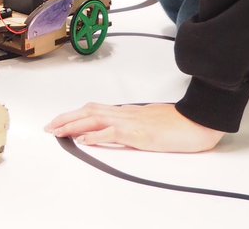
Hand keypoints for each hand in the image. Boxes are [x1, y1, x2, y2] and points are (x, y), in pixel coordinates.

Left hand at [45, 102, 224, 152]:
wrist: (199, 121)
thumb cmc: (178, 123)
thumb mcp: (151, 125)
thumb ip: (133, 126)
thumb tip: (117, 131)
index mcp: (128, 112)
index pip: (95, 109)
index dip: (75, 114)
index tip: (59, 121)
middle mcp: (126, 113)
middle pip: (89, 111)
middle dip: (66, 118)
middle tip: (49, 127)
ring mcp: (132, 122)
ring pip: (96, 118)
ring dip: (74, 124)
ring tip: (58, 131)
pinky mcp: (141, 133)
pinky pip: (115, 132)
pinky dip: (98, 134)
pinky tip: (86, 139)